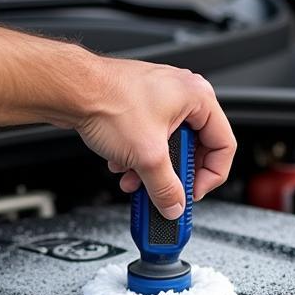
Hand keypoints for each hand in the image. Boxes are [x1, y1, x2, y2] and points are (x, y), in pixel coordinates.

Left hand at [74, 57, 236, 218]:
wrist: (70, 88)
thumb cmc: (109, 101)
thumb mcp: (147, 157)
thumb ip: (166, 188)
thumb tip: (174, 205)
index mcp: (198, 98)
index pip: (224, 145)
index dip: (210, 176)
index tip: (193, 193)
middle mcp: (183, 93)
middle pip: (194, 148)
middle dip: (174, 174)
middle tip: (165, 190)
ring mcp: (159, 97)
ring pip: (168, 146)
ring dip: (152, 169)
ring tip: (135, 180)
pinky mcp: (138, 104)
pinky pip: (149, 138)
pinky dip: (137, 156)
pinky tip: (121, 164)